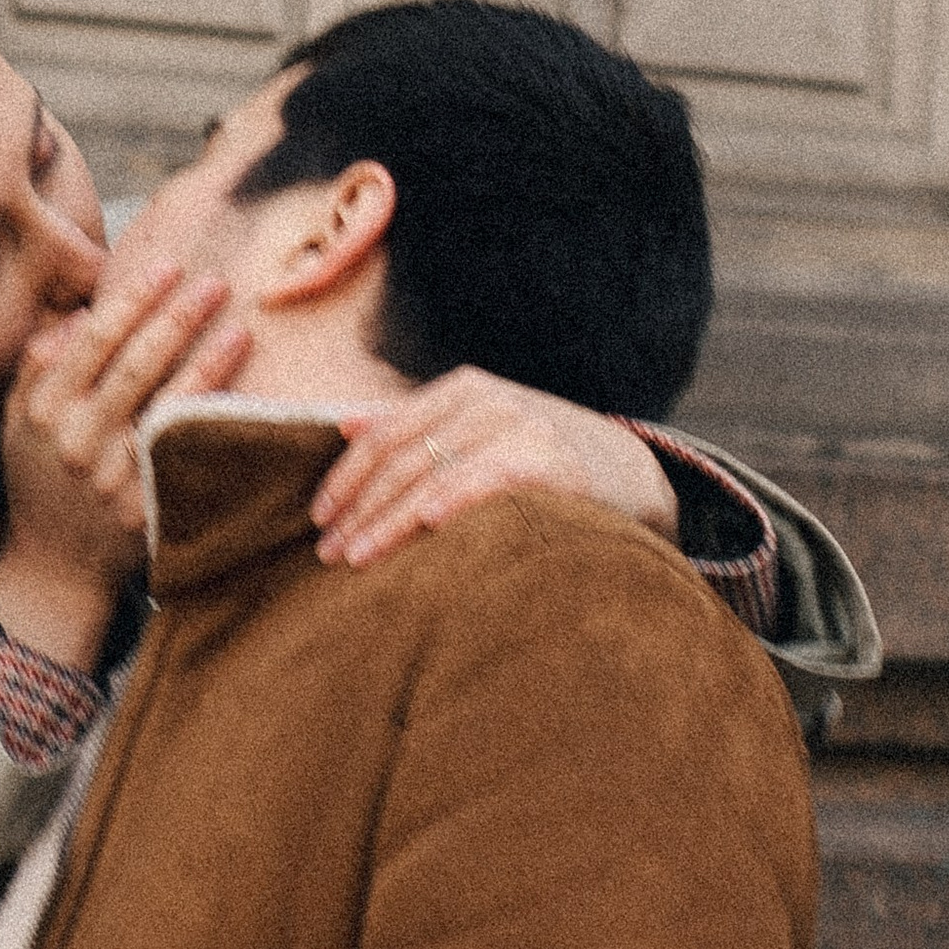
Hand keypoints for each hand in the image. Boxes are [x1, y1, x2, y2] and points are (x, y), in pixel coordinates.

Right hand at [0, 260, 252, 667]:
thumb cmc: (42, 479)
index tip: (169, 266)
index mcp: (46, 410)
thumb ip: (39, 364)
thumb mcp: (20, 420)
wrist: (56, 565)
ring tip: (238, 330)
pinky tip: (243, 396)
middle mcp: (78, 441)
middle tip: (214, 283)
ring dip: (207, 366)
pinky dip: (214, 424)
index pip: (94, 340)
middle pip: (135, 366)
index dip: (134, 299)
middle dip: (177, 319)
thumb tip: (78, 315)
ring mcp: (116, 478)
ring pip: (167, 409)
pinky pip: (188, 456)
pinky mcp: (150, 509)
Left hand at [311, 368, 676, 567]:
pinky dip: (454, 499)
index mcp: (462, 390)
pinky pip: (488, 481)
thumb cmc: (538, 456)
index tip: (319, 517)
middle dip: (360, 509)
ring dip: (390, 521)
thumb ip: (415, 423)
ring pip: (435, 475)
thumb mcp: (479, 428)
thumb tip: (343, 423)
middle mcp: (488, 400)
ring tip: (357, 559)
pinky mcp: (551, 460)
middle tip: (328, 552)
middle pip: (403, 458)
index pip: (386, 433)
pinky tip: (426, 525)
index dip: (347, 476)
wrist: (629, 470)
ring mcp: (521, 426)